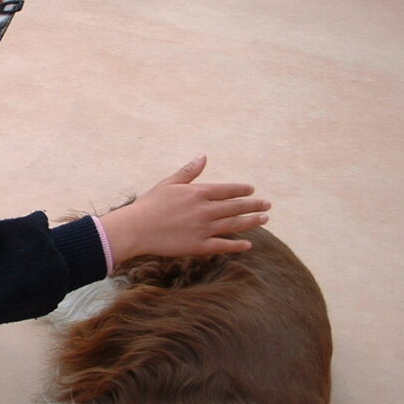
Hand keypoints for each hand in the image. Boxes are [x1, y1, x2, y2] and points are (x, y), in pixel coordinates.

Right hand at [98, 155, 269, 259]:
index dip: (241, 189)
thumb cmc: (149, 204)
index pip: (227, 190)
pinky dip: (237, 245)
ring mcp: (204, 229)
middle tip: (268, 205)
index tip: (252, 189)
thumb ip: (188, 171)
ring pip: (234, 225)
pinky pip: (223, 245)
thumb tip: (203, 156)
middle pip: (235, 207)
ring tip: (265, 219)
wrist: (136, 229)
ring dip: (251, 222)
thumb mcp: (168, 183)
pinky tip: (248, 244)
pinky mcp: (199, 246)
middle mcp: (205, 210)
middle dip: (253, 205)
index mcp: (198, 193)